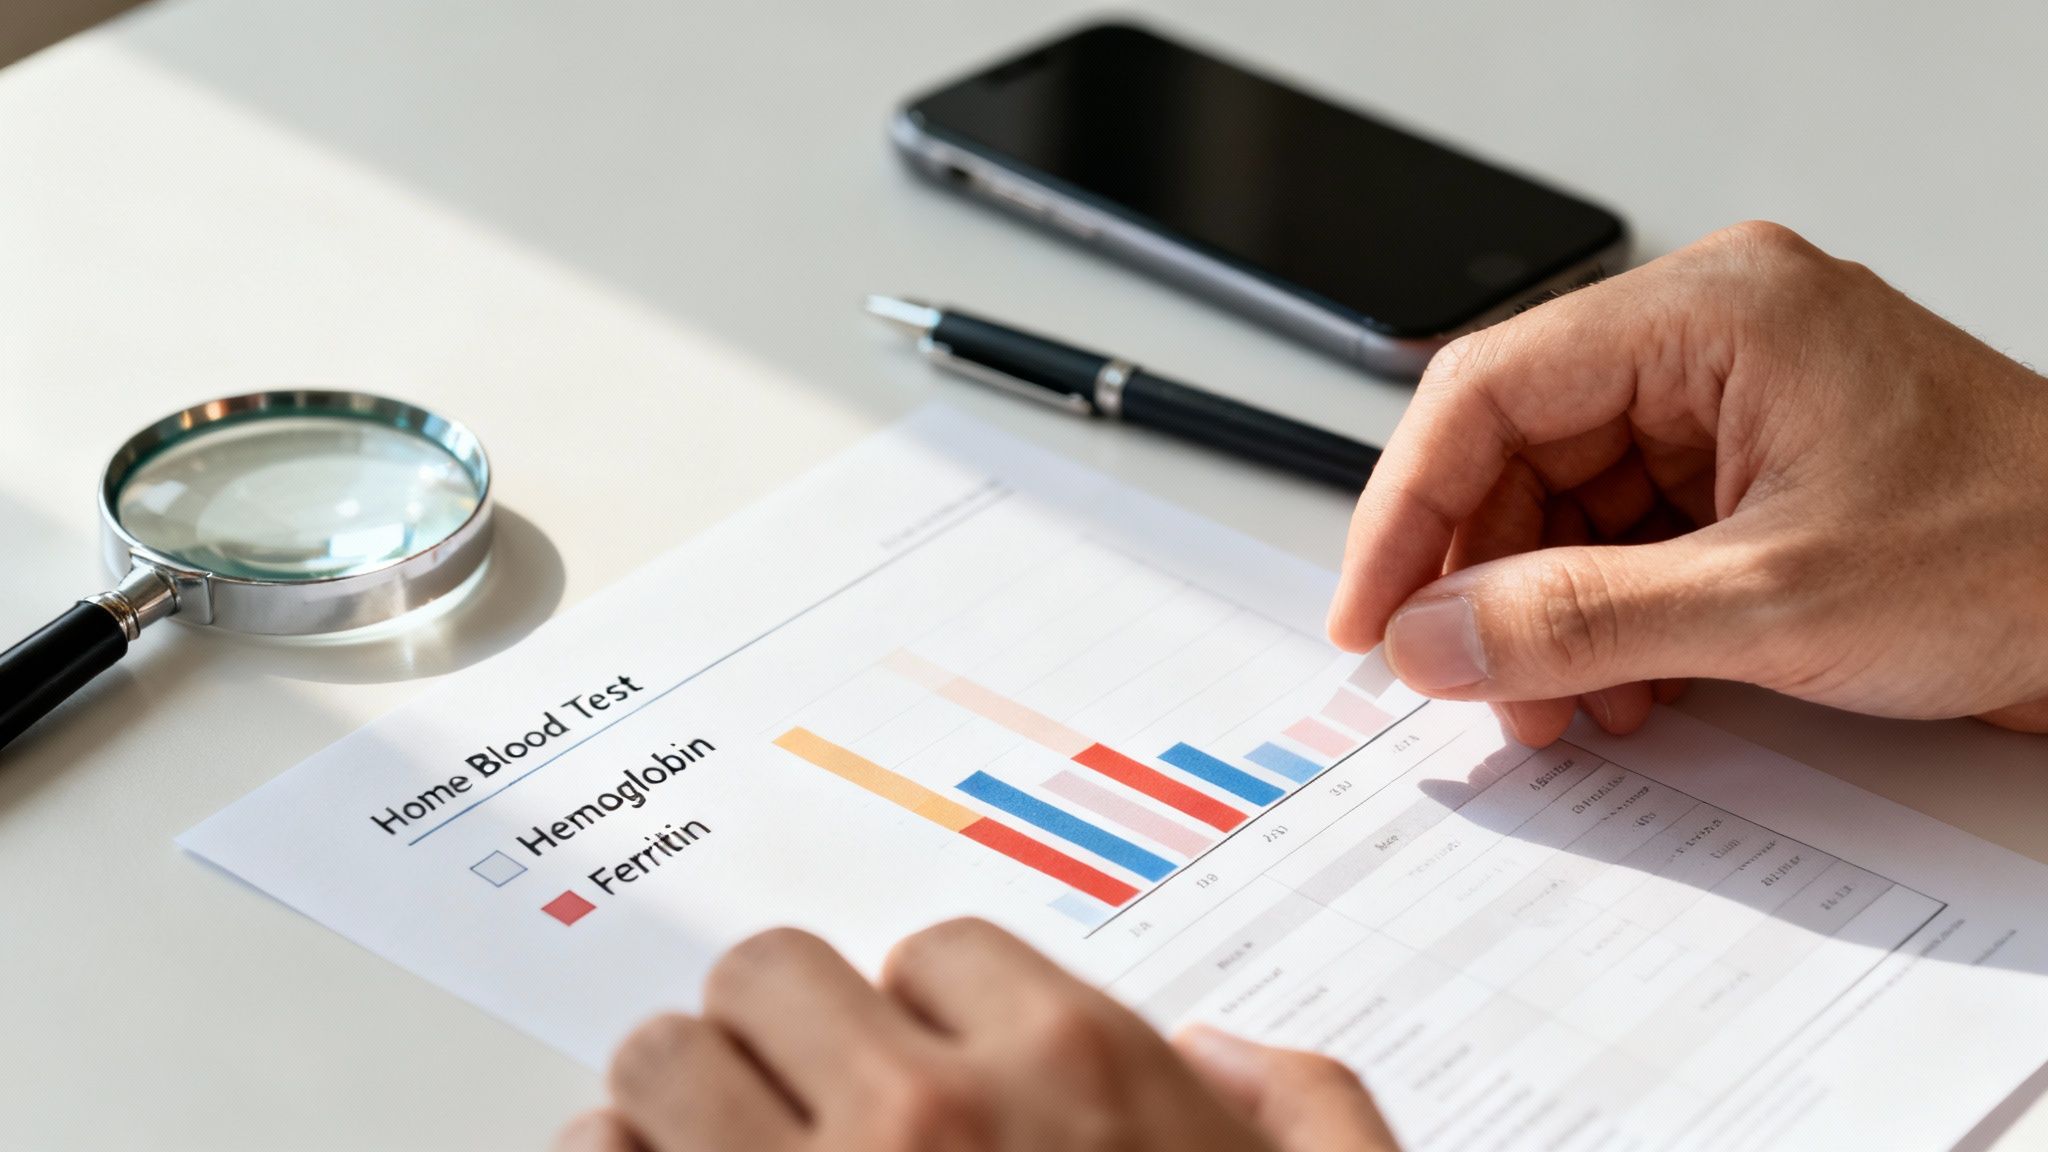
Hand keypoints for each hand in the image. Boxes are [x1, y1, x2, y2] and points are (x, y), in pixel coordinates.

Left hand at [554, 919, 1398, 1151]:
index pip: (937, 954)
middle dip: (788, 1038)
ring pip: (665, 1063)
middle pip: (774, 978)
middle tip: (810, 1107)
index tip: (941, 1079)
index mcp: (1078, 1075)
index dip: (939, 1023)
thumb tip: (1227, 1060)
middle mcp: (924, 1122)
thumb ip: (1317, 1120)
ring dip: (687, 1104)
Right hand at [1328, 221, 2047, 744]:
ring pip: (1561, 505)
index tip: (1369, 614)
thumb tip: (1431, 635)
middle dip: (1480, 579)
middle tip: (1460, 679)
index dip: (1405, 508)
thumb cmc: (2025, 553)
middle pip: (1516, 452)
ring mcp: (1730, 407)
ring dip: (1540, 615)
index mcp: (1712, 312)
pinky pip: (1622, 539)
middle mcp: (1710, 342)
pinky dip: (1601, 621)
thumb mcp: (1774, 603)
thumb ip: (1578, 621)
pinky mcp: (1748, 474)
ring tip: (1554, 706)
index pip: (1488, 389)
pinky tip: (1615, 689)